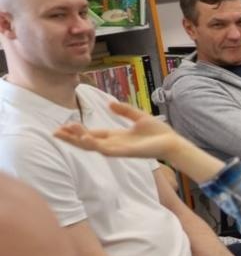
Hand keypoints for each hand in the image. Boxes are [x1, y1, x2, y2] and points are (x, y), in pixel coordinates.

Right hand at [54, 100, 186, 160]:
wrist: (171, 141)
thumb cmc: (158, 132)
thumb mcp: (138, 116)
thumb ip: (124, 110)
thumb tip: (110, 103)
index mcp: (116, 136)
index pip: (92, 134)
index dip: (78, 131)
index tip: (63, 126)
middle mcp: (114, 144)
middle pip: (87, 141)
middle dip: (72, 137)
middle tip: (55, 132)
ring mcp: (118, 149)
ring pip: (92, 146)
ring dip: (78, 139)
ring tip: (65, 131)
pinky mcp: (123, 152)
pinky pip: (104, 149)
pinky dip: (93, 144)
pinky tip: (84, 138)